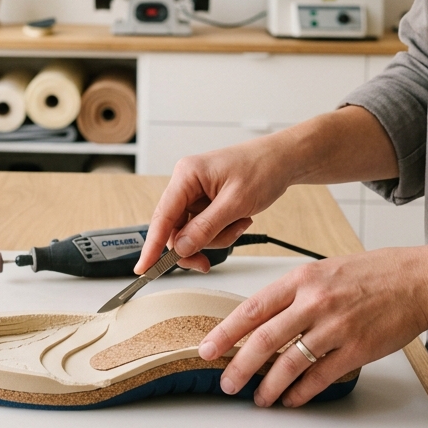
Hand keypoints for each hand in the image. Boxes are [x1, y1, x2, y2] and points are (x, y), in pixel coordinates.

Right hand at [134, 138, 291, 273]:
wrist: (283, 160)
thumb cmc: (262, 168)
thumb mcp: (236, 202)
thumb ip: (206, 227)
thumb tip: (182, 248)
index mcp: (187, 175)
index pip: (162, 215)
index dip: (151, 245)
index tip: (144, 267)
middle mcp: (186, 184)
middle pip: (175, 229)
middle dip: (195, 245)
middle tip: (206, 262)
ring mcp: (196, 194)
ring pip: (192, 233)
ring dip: (216, 237)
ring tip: (239, 222)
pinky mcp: (207, 203)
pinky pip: (205, 229)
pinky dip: (222, 233)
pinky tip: (239, 220)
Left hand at [196, 244, 427, 406]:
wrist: (418, 280)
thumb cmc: (372, 274)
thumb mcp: (322, 270)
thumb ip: (292, 293)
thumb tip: (261, 320)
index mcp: (301, 278)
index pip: (252, 308)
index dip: (226, 332)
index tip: (207, 348)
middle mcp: (314, 302)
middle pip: (264, 339)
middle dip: (239, 366)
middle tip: (226, 382)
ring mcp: (336, 327)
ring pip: (289, 363)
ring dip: (269, 386)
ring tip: (259, 398)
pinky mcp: (356, 349)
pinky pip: (320, 377)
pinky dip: (301, 392)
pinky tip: (291, 400)